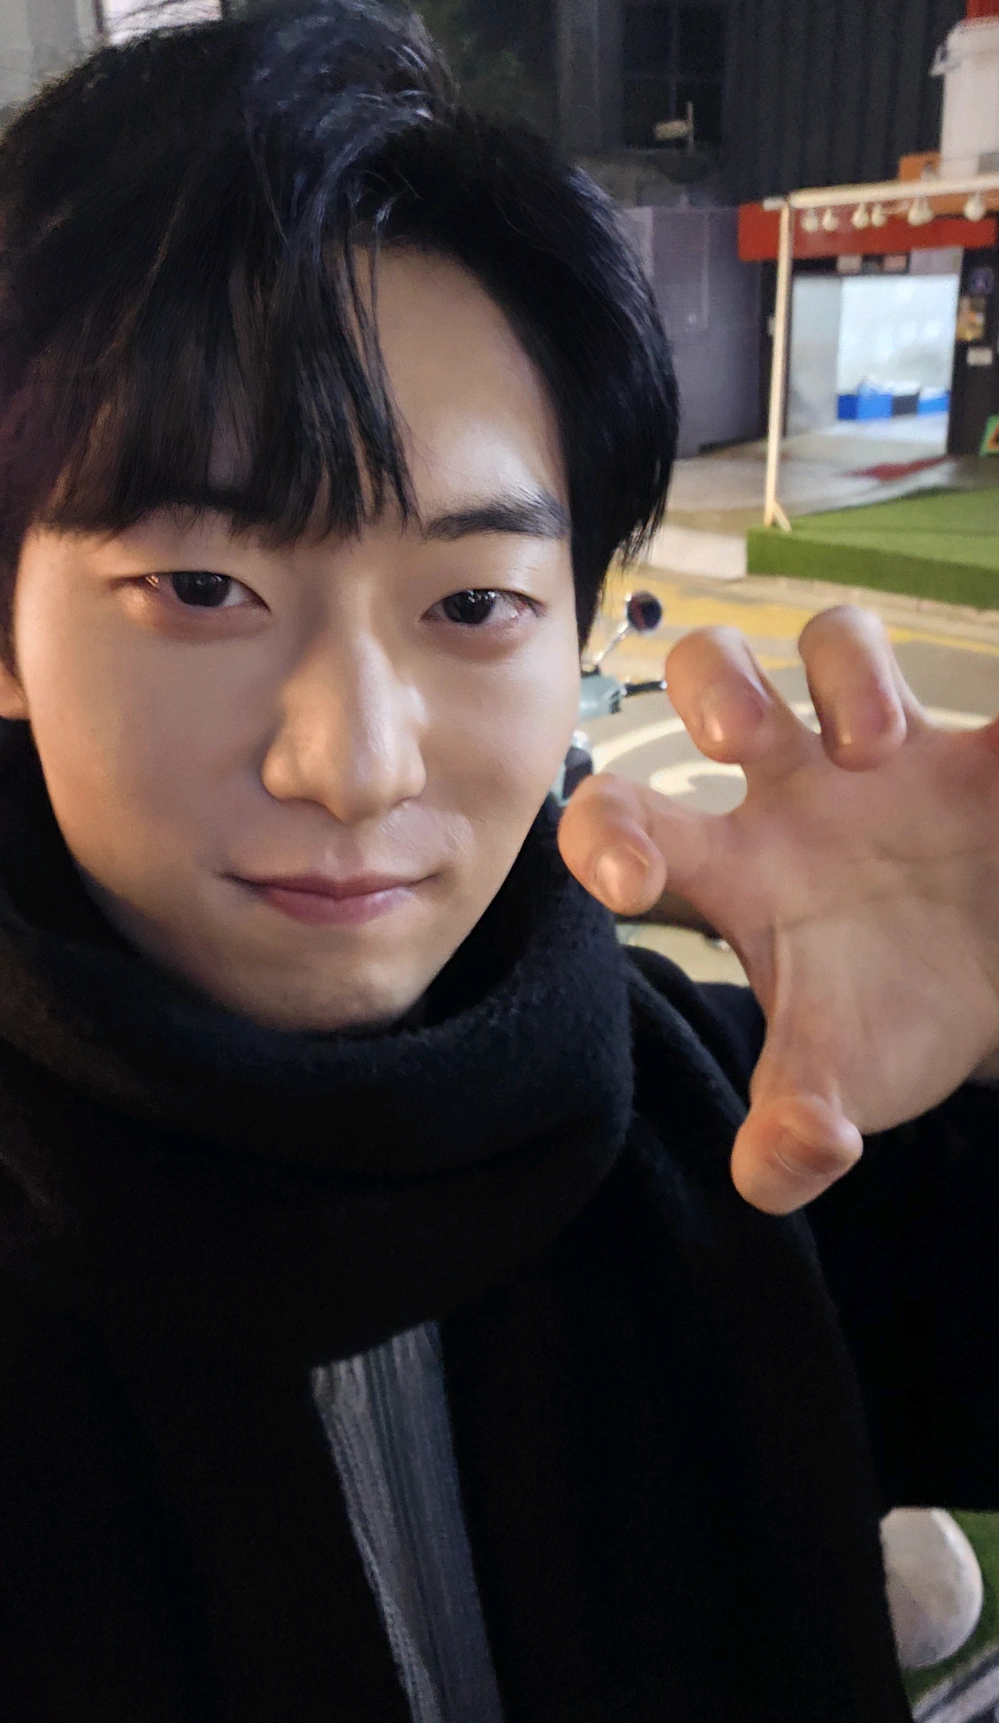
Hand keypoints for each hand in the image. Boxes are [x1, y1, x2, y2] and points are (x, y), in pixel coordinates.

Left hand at [558, 606, 998, 1214]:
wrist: (987, 994)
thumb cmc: (886, 1022)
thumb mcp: (839, 1079)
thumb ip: (792, 1128)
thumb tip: (774, 1174)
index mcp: (734, 866)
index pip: (627, 817)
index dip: (604, 833)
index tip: (628, 886)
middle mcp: (793, 787)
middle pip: (713, 675)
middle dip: (714, 683)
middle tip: (739, 743)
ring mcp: (883, 750)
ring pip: (833, 641)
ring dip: (847, 671)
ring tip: (877, 745)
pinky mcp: (975, 747)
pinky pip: (976, 688)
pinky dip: (976, 703)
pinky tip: (995, 748)